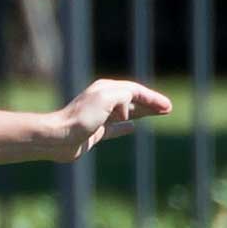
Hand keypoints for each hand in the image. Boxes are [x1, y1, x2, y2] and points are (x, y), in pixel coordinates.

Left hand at [48, 79, 172, 160]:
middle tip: (168, 109)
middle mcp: (103, 101)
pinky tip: (133, 127)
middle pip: (132, 100)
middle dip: (151, 103)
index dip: (153, 98)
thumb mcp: (107, 98)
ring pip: (126, 113)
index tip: (168, 107)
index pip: (135, 91)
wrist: (58, 137)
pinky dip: (125, 127)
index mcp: (106, 89)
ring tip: (158, 115)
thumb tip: (130, 108)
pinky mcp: (94, 132)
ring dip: (143, 113)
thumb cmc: (81, 117)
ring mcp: (99, 117)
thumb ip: (124, 95)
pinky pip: (114, 128)